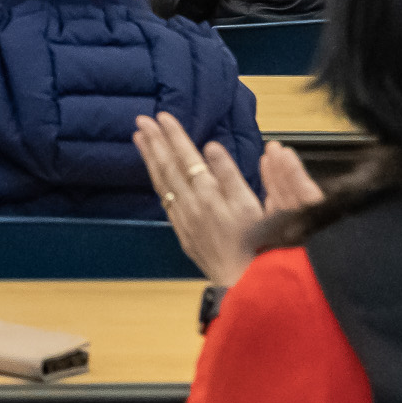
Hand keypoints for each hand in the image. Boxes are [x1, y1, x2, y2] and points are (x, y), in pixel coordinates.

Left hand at [132, 113, 320, 285]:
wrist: (247, 285)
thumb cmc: (261, 246)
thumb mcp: (255, 208)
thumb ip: (231, 176)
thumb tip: (211, 148)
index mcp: (211, 195)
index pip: (188, 158)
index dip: (175, 136)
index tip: (164, 117)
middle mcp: (193, 205)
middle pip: (170, 167)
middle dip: (156, 141)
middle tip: (143, 119)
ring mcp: (185, 219)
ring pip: (163, 182)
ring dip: (151, 157)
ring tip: (140, 136)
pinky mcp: (184, 232)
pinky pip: (165, 200)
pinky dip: (157, 181)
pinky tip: (153, 171)